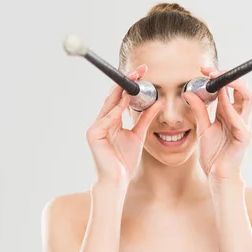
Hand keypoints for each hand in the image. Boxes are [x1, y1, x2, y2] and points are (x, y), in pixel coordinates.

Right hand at [86, 65, 162, 183]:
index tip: (143, 73)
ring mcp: (95, 127)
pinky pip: (107, 118)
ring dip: (123, 91)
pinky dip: (117, 109)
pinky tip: (127, 100)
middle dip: (127, 82)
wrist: (117, 181)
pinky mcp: (93, 134)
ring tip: (135, 80)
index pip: (120, 97)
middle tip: (140, 70)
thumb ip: (146, 118)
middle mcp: (101, 121)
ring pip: (110, 104)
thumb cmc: (125, 161)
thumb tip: (158, 102)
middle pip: (114, 96)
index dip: (131, 84)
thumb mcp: (139, 135)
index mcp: (110, 120)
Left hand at [182, 67, 251, 180]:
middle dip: (230, 77)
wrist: (217, 175)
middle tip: (213, 72)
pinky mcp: (244, 138)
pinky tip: (222, 105)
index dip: (221, 77)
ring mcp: (244, 126)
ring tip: (219, 81)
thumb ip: (198, 111)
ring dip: (234, 87)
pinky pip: (240, 122)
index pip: (232, 89)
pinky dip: (232, 111)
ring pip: (248, 99)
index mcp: (231, 114)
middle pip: (244, 89)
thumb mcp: (202, 128)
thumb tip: (188, 93)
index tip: (205, 70)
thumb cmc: (213, 153)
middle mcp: (240, 117)